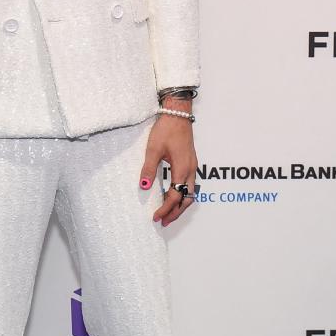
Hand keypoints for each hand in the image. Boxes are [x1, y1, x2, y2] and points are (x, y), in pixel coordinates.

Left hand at [139, 102, 196, 227]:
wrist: (178, 113)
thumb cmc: (166, 129)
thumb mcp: (153, 150)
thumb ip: (148, 169)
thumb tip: (143, 187)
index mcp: (182, 168)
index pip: (175, 196)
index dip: (166, 209)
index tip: (156, 217)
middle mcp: (191, 169)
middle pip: (187, 199)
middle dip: (176, 212)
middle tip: (165, 221)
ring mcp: (193, 165)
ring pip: (191, 192)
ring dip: (181, 204)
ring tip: (169, 213)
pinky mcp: (191, 161)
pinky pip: (190, 184)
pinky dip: (183, 194)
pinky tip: (174, 195)